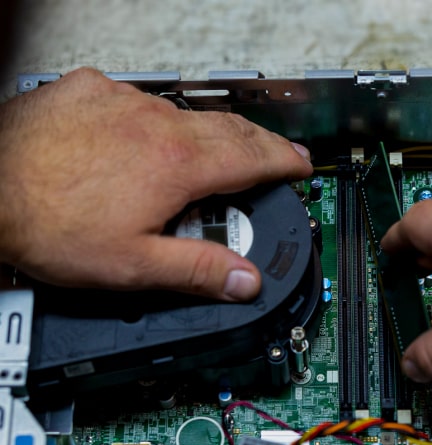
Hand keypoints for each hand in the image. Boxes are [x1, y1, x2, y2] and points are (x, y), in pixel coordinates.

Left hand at [0, 67, 311, 299]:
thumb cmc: (48, 225)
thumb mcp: (134, 266)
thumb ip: (198, 272)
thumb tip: (245, 281)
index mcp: (175, 165)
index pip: (251, 158)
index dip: (284, 162)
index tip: (301, 165)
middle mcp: (154, 124)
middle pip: (228, 129)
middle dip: (260, 144)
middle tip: (276, 157)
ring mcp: (120, 103)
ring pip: (185, 116)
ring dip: (211, 136)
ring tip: (219, 158)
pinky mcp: (89, 93)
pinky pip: (141, 104)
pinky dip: (160, 123)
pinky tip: (151, 142)